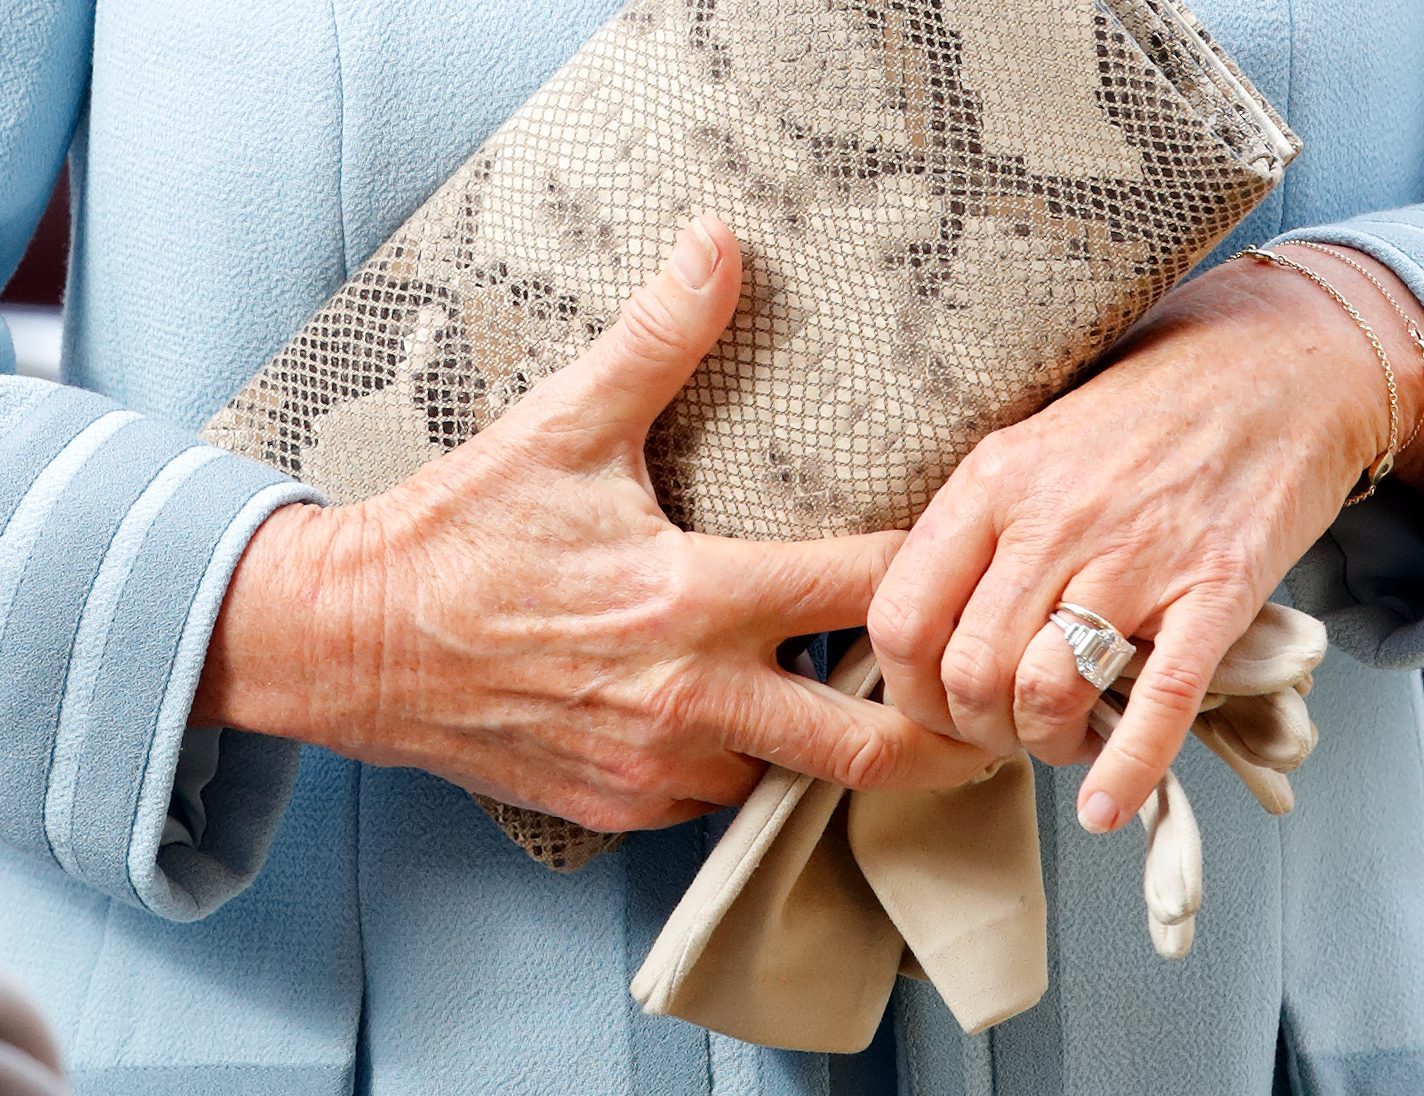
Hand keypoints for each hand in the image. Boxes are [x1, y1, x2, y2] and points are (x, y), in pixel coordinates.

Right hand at [193, 216, 988, 830]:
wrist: (350, 643)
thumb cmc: (460, 535)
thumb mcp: (562, 426)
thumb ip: (656, 340)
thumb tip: (717, 243)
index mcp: (694, 598)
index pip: (865, 591)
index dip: (931, 574)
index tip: (961, 562)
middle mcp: (690, 698)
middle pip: (865, 747)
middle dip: (933, 731)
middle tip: (965, 695)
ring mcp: (655, 766)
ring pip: (790, 779)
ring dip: (822, 740)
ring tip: (839, 689)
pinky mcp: (619, 806)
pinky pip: (716, 803)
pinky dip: (742, 765)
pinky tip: (734, 714)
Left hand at [866, 243, 1423, 832]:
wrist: (1278, 367)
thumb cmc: (1145, 414)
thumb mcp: (1031, 447)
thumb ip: (976, 530)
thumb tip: (926, 630)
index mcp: (991, 482)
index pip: (901, 617)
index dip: (907, 689)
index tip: (935, 706)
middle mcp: (1053, 521)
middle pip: (968, 673)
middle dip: (976, 731)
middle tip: (1004, 734)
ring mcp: (1137, 557)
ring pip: (1044, 694)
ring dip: (1045, 745)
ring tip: (1063, 740)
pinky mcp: (1217, 590)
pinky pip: (1158, 702)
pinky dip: (1125, 770)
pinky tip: (1104, 806)